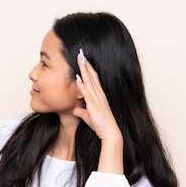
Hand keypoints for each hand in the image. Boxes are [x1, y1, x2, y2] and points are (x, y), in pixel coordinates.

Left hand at [73, 49, 123, 172]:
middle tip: (81, 53)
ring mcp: (97, 99)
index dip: (88, 69)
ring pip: (89, 81)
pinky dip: (82, 85)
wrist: (110, 133)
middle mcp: (99, 95)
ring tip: (80, 59)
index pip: (93, 79)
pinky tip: (78, 77)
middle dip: (86, 64)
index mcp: (99, 96)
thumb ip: (82, 112)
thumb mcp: (88, 117)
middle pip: (91, 76)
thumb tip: (75, 110)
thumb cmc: (101, 125)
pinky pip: (87, 93)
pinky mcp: (94, 105)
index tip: (84, 60)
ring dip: (84, 70)